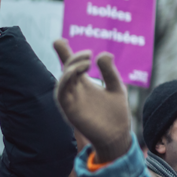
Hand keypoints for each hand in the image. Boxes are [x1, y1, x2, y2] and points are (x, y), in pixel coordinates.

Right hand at [53, 40, 131, 162]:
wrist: (117, 135)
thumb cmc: (116, 112)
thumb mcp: (116, 87)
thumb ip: (109, 71)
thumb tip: (103, 54)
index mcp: (83, 83)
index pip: (71, 65)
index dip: (64, 52)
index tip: (59, 41)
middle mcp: (75, 90)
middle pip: (65, 70)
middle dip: (72, 58)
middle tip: (88, 54)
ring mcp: (71, 100)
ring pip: (61, 81)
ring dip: (70, 69)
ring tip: (85, 63)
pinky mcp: (69, 110)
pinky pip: (61, 94)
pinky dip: (65, 82)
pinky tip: (76, 74)